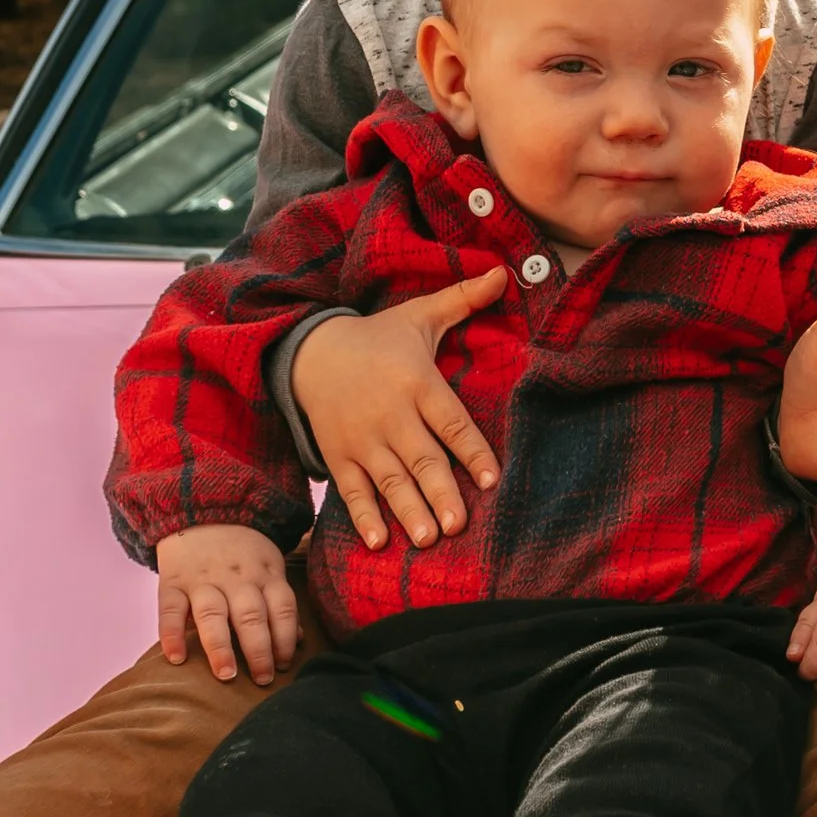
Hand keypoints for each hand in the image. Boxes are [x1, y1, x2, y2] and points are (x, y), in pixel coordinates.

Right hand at [157, 526, 298, 686]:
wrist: (199, 510)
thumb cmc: (241, 549)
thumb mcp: (269, 565)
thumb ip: (279, 602)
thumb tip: (297, 640)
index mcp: (264, 573)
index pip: (281, 608)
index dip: (285, 638)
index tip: (285, 665)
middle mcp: (235, 578)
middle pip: (250, 615)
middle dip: (259, 649)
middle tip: (262, 680)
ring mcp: (202, 580)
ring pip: (212, 614)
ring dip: (220, 647)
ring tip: (226, 675)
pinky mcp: (172, 582)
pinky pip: (169, 609)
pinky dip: (171, 634)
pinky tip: (176, 658)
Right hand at [291, 269, 507, 548]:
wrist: (310, 351)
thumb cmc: (378, 338)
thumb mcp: (419, 315)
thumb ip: (463, 300)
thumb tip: (506, 273)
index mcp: (415, 381)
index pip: (449, 421)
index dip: (470, 450)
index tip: (491, 479)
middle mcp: (389, 414)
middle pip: (421, 458)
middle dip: (440, 493)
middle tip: (458, 526)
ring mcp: (361, 439)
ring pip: (389, 480)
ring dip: (408, 511)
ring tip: (427, 540)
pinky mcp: (338, 456)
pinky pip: (352, 491)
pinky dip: (363, 517)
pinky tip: (379, 543)